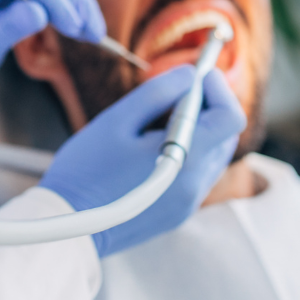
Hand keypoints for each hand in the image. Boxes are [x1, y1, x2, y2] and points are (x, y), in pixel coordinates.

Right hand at [40, 66, 245, 256]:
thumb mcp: (118, 120)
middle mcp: (196, 185)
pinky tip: (154, 148)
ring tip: (160, 120)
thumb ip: (159, 92)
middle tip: (176, 92)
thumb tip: (189, 75)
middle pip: (225, 137)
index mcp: (187, 160)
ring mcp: (189, 203)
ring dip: (199, 131)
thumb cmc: (86, 169)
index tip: (196, 76)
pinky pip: (197, 175)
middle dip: (208, 108)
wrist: (68, 224)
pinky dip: (189, 154)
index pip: (231, 118)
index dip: (218, 90)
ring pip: (213, 156)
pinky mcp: (178, 213)